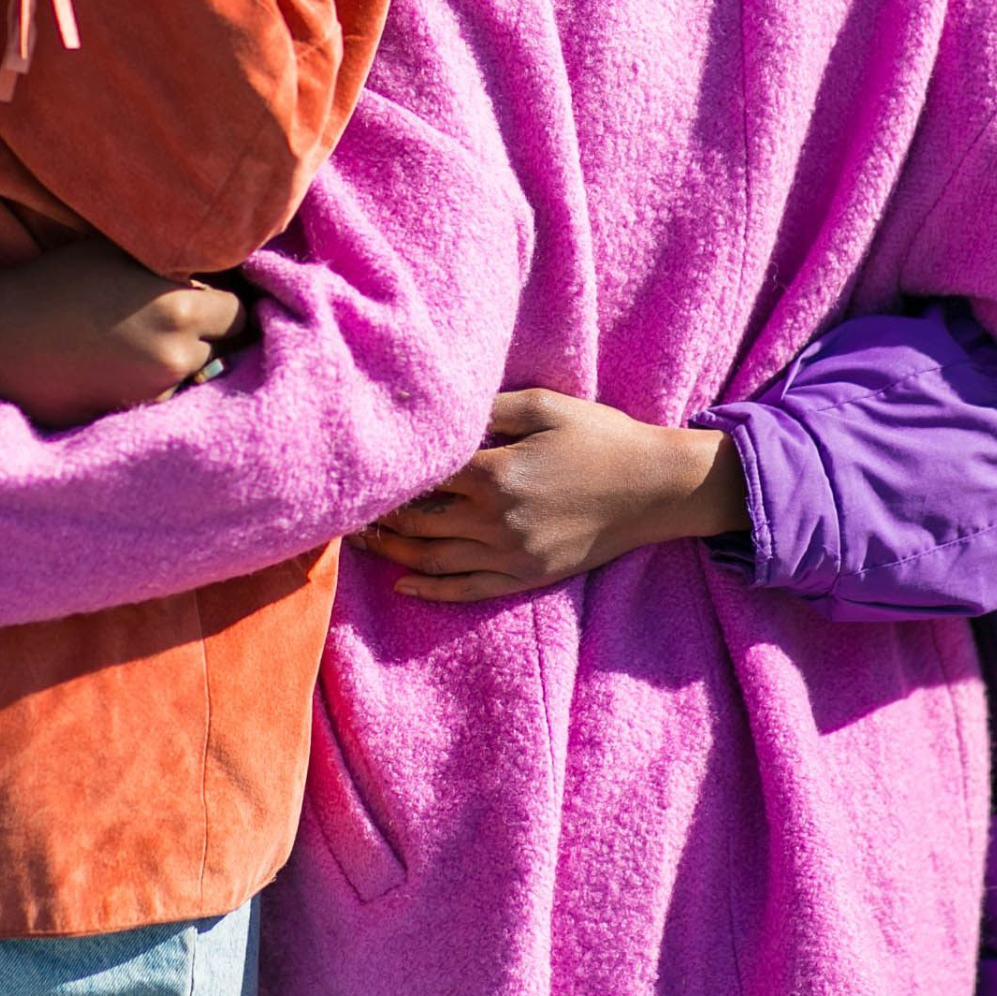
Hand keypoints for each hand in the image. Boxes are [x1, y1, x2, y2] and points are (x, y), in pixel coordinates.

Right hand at [0, 240, 245, 428]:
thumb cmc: (51, 286)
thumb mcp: (115, 253)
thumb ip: (171, 263)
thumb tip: (212, 267)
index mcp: (178, 308)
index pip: (239, 312)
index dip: (223, 304)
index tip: (206, 297)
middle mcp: (176, 356)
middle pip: (222, 349)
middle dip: (206, 335)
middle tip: (172, 320)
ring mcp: (155, 394)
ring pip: (194, 377)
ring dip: (181, 363)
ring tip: (140, 344)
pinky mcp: (132, 419)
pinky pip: (164, 400)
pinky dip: (155, 387)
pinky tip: (121, 369)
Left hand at [349, 389, 749, 602]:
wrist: (655, 488)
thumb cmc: (600, 437)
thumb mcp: (544, 405)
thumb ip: (488, 408)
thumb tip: (440, 417)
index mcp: (496, 473)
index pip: (421, 479)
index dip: (387, 477)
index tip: (356, 474)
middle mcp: (497, 520)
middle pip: (417, 524)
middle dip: (377, 517)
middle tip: (342, 510)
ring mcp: (512, 555)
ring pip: (433, 560)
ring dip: (391, 553)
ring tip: (359, 543)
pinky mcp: (528, 577)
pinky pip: (468, 590)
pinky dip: (431, 590)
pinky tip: (404, 583)